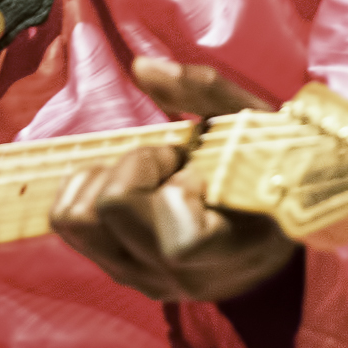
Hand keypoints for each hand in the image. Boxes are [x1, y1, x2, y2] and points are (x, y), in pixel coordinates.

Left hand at [51, 56, 298, 303]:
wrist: (281, 220)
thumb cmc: (269, 166)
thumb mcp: (252, 124)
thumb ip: (205, 91)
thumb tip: (141, 68)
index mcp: (230, 251)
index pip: (180, 241)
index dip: (174, 188)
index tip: (196, 167)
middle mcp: (181, 277)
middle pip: (112, 209)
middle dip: (136, 164)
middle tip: (170, 159)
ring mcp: (145, 279)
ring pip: (76, 220)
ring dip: (104, 179)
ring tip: (146, 175)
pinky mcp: (118, 271)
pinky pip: (67, 225)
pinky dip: (86, 191)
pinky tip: (129, 187)